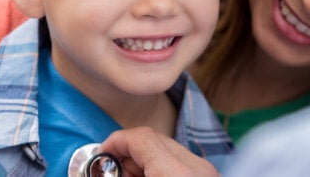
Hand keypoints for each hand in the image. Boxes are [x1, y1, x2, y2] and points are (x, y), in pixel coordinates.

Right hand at [101, 127, 219, 176]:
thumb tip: (107, 171)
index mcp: (177, 174)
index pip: (141, 137)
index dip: (115, 142)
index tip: (102, 154)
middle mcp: (197, 168)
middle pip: (154, 139)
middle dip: (128, 153)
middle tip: (113, 173)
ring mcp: (207, 172)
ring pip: (168, 151)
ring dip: (144, 161)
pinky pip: (180, 163)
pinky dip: (160, 168)